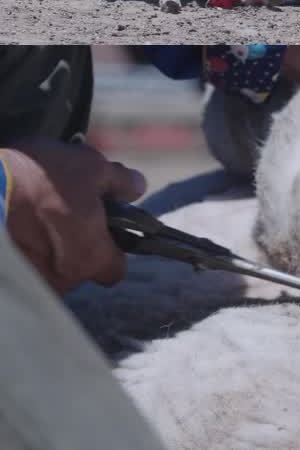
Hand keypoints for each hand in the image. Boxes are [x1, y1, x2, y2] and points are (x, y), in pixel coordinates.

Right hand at [1, 137, 147, 293]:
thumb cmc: (35, 180)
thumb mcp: (88, 166)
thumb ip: (119, 180)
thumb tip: (136, 187)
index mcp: (90, 257)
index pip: (114, 270)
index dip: (112, 249)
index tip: (103, 231)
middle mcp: (61, 281)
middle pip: (77, 269)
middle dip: (73, 246)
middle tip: (60, 216)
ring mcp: (29, 283)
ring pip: (46, 270)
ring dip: (43, 248)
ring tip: (30, 217)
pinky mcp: (5, 278)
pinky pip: (21, 267)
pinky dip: (19, 250)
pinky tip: (12, 225)